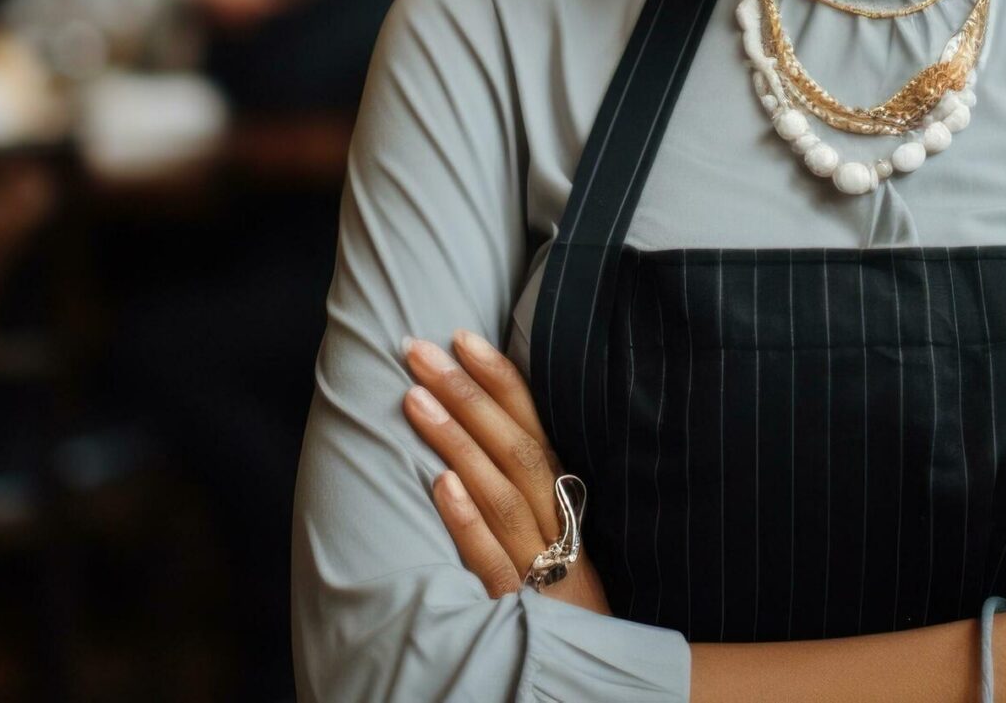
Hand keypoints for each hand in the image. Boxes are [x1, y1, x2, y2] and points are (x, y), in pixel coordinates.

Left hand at [401, 329, 610, 614]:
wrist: (591, 679)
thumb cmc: (565, 609)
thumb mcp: (558, 544)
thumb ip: (530, 496)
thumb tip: (481, 435)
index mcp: (566, 507)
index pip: (534, 430)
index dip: (502, 381)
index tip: (463, 336)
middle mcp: (558, 529)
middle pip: (516, 450)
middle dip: (466, 393)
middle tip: (419, 349)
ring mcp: (541, 569)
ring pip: (503, 495)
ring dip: (459, 442)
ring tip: (414, 398)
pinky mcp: (521, 612)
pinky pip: (493, 562)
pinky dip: (470, 522)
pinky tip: (441, 485)